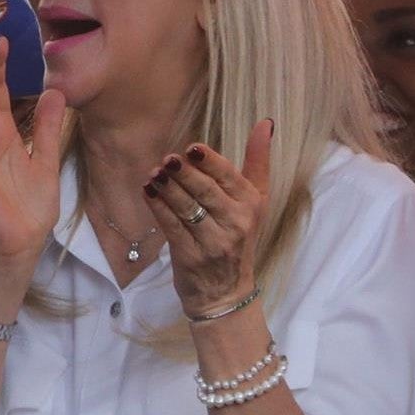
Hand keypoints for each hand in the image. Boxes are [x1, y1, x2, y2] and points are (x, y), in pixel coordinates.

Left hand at [145, 120, 271, 318]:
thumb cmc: (239, 237)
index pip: (230, 177)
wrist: (226, 291)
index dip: (210, 162)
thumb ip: (258, 162)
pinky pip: (171, 226)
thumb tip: (266, 122)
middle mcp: (236, 223)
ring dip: (167, 188)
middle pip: (206, 192)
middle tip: (168, 159)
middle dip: (185, 174)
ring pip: (187, 208)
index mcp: (251, 205)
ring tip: (154, 173)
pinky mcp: (190, 256)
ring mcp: (213, 242)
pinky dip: (158, 207)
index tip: (192, 148)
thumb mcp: (255, 201)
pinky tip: (148, 191)